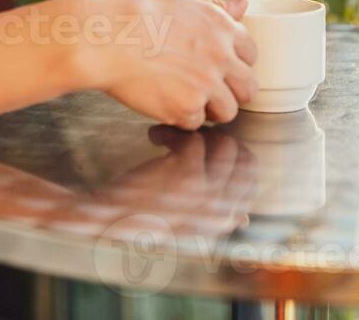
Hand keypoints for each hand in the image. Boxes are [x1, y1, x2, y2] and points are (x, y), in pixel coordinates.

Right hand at [83, 0, 257, 130]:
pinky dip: (181, 117)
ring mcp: (207, 84)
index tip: (218, 65)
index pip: (251, 54)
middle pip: (248, 88)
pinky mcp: (187, 107)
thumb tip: (242, 0)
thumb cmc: (134, 14)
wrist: (104, 38)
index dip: (234, 62)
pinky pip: (196, 122)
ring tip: (182, 96)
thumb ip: (215, 7)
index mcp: (222, 27)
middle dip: (230, 91)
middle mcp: (221, 56)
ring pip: (228, 111)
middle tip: (205, 88)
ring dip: (209, 108)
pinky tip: (163, 100)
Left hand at [83, 126, 256, 237]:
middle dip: (218, 141)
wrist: (109, 220)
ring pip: (224, 144)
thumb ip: (217, 220)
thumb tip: (246, 218)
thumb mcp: (187, 226)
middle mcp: (222, 210)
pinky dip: (172, 133)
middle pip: (242, 158)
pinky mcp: (188, 174)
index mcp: (224, 222)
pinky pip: (195, 139)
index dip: (228, 157)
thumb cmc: (145, 220)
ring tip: (170, 137)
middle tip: (191, 138)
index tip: (202, 150)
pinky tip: (154, 136)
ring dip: (197, 134)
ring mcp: (207, 192)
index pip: (249, 178)